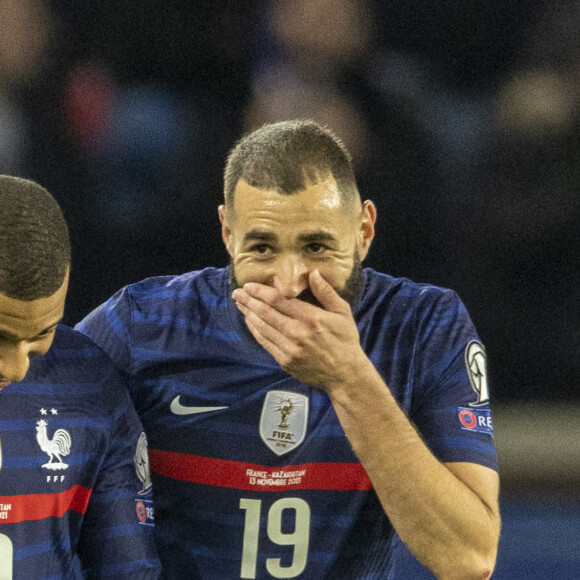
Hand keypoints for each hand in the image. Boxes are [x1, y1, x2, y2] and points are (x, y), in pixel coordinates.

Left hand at [232, 270, 368, 391]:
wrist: (345, 374)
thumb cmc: (345, 340)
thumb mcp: (343, 312)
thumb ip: (326, 292)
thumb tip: (313, 273)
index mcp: (311, 318)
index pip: (278, 300)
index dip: (260, 292)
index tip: (249, 285)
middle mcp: (298, 333)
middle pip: (265, 312)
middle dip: (249, 301)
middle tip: (237, 292)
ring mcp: (289, 349)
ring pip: (262, 327)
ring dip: (248, 314)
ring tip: (240, 304)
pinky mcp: (285, 361)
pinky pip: (265, 343)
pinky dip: (255, 331)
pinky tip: (250, 322)